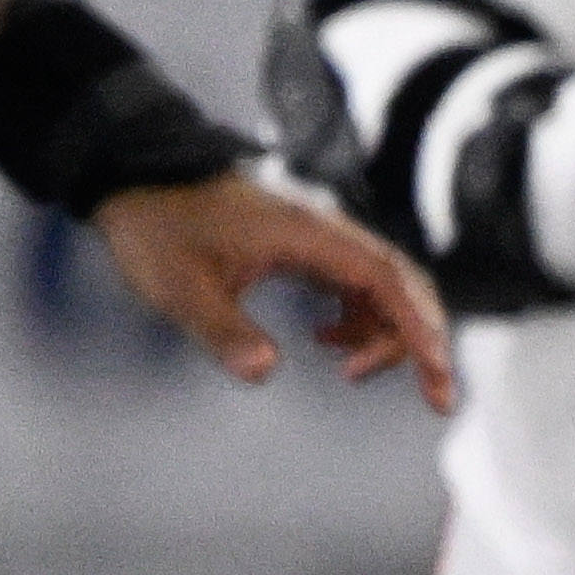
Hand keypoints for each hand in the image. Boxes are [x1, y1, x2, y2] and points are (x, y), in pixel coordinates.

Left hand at [91, 168, 453, 407]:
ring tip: (352, 373)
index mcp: (308, 236)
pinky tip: (329, 339)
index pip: (386, 281)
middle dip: (423, 340)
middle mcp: (327, 235)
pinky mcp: (308, 248)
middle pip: (403, 285)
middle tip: (433, 395)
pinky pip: (357, 285)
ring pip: (384, 288)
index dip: (417, 328)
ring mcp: (320, 241)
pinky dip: (360, 319)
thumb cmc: (158, 226)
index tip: (437, 372)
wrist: (137, 180)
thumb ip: (223, 329)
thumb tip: (263, 370)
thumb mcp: (180, 285)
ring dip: (386, 334)